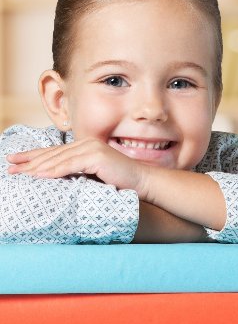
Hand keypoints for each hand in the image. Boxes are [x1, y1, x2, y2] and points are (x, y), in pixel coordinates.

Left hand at [6, 138, 148, 193]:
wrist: (140, 180)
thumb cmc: (118, 180)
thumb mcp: (93, 174)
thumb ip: (77, 171)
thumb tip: (55, 178)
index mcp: (84, 145)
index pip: (54, 151)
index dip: (33, 156)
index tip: (15, 160)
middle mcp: (86, 143)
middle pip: (53, 153)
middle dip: (29, 160)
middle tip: (10, 166)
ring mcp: (91, 148)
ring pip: (59, 159)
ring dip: (38, 167)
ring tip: (21, 173)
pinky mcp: (96, 156)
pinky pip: (70, 165)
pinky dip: (54, 170)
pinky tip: (40, 175)